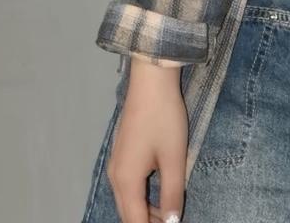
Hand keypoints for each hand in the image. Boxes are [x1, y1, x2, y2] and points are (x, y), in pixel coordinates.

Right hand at [107, 60, 186, 222]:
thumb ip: (172, 194)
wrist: (150, 81)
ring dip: (145, 210)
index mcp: (126, 181)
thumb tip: (171, 222)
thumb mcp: (174, 158)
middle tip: (171, 220)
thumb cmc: (164, 118)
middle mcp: (115, 177)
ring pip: (127, 200)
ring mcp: (115, 164)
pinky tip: (157, 191)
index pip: (135, 221)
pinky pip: (127, 186)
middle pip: (128, 214)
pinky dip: (140, 196)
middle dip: (147, 222)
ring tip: (168, 210)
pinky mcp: (121, 154)